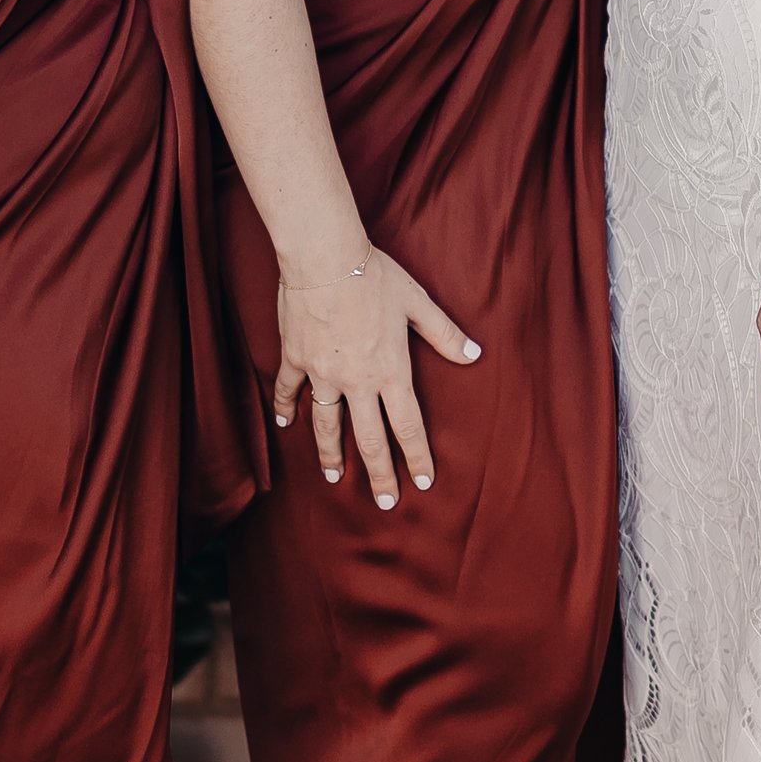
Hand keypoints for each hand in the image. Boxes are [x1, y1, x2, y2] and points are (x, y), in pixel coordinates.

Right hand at [273, 248, 478, 509]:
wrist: (325, 257)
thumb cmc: (376, 276)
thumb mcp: (417, 303)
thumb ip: (445, 334)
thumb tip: (475, 354)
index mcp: (390, 370)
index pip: (408, 426)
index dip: (417, 457)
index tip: (422, 483)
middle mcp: (356, 380)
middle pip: (369, 438)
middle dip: (379, 474)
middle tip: (385, 503)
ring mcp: (322, 373)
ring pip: (326, 425)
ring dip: (331, 454)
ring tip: (335, 478)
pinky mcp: (296, 358)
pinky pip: (288, 389)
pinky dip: (285, 408)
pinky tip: (286, 424)